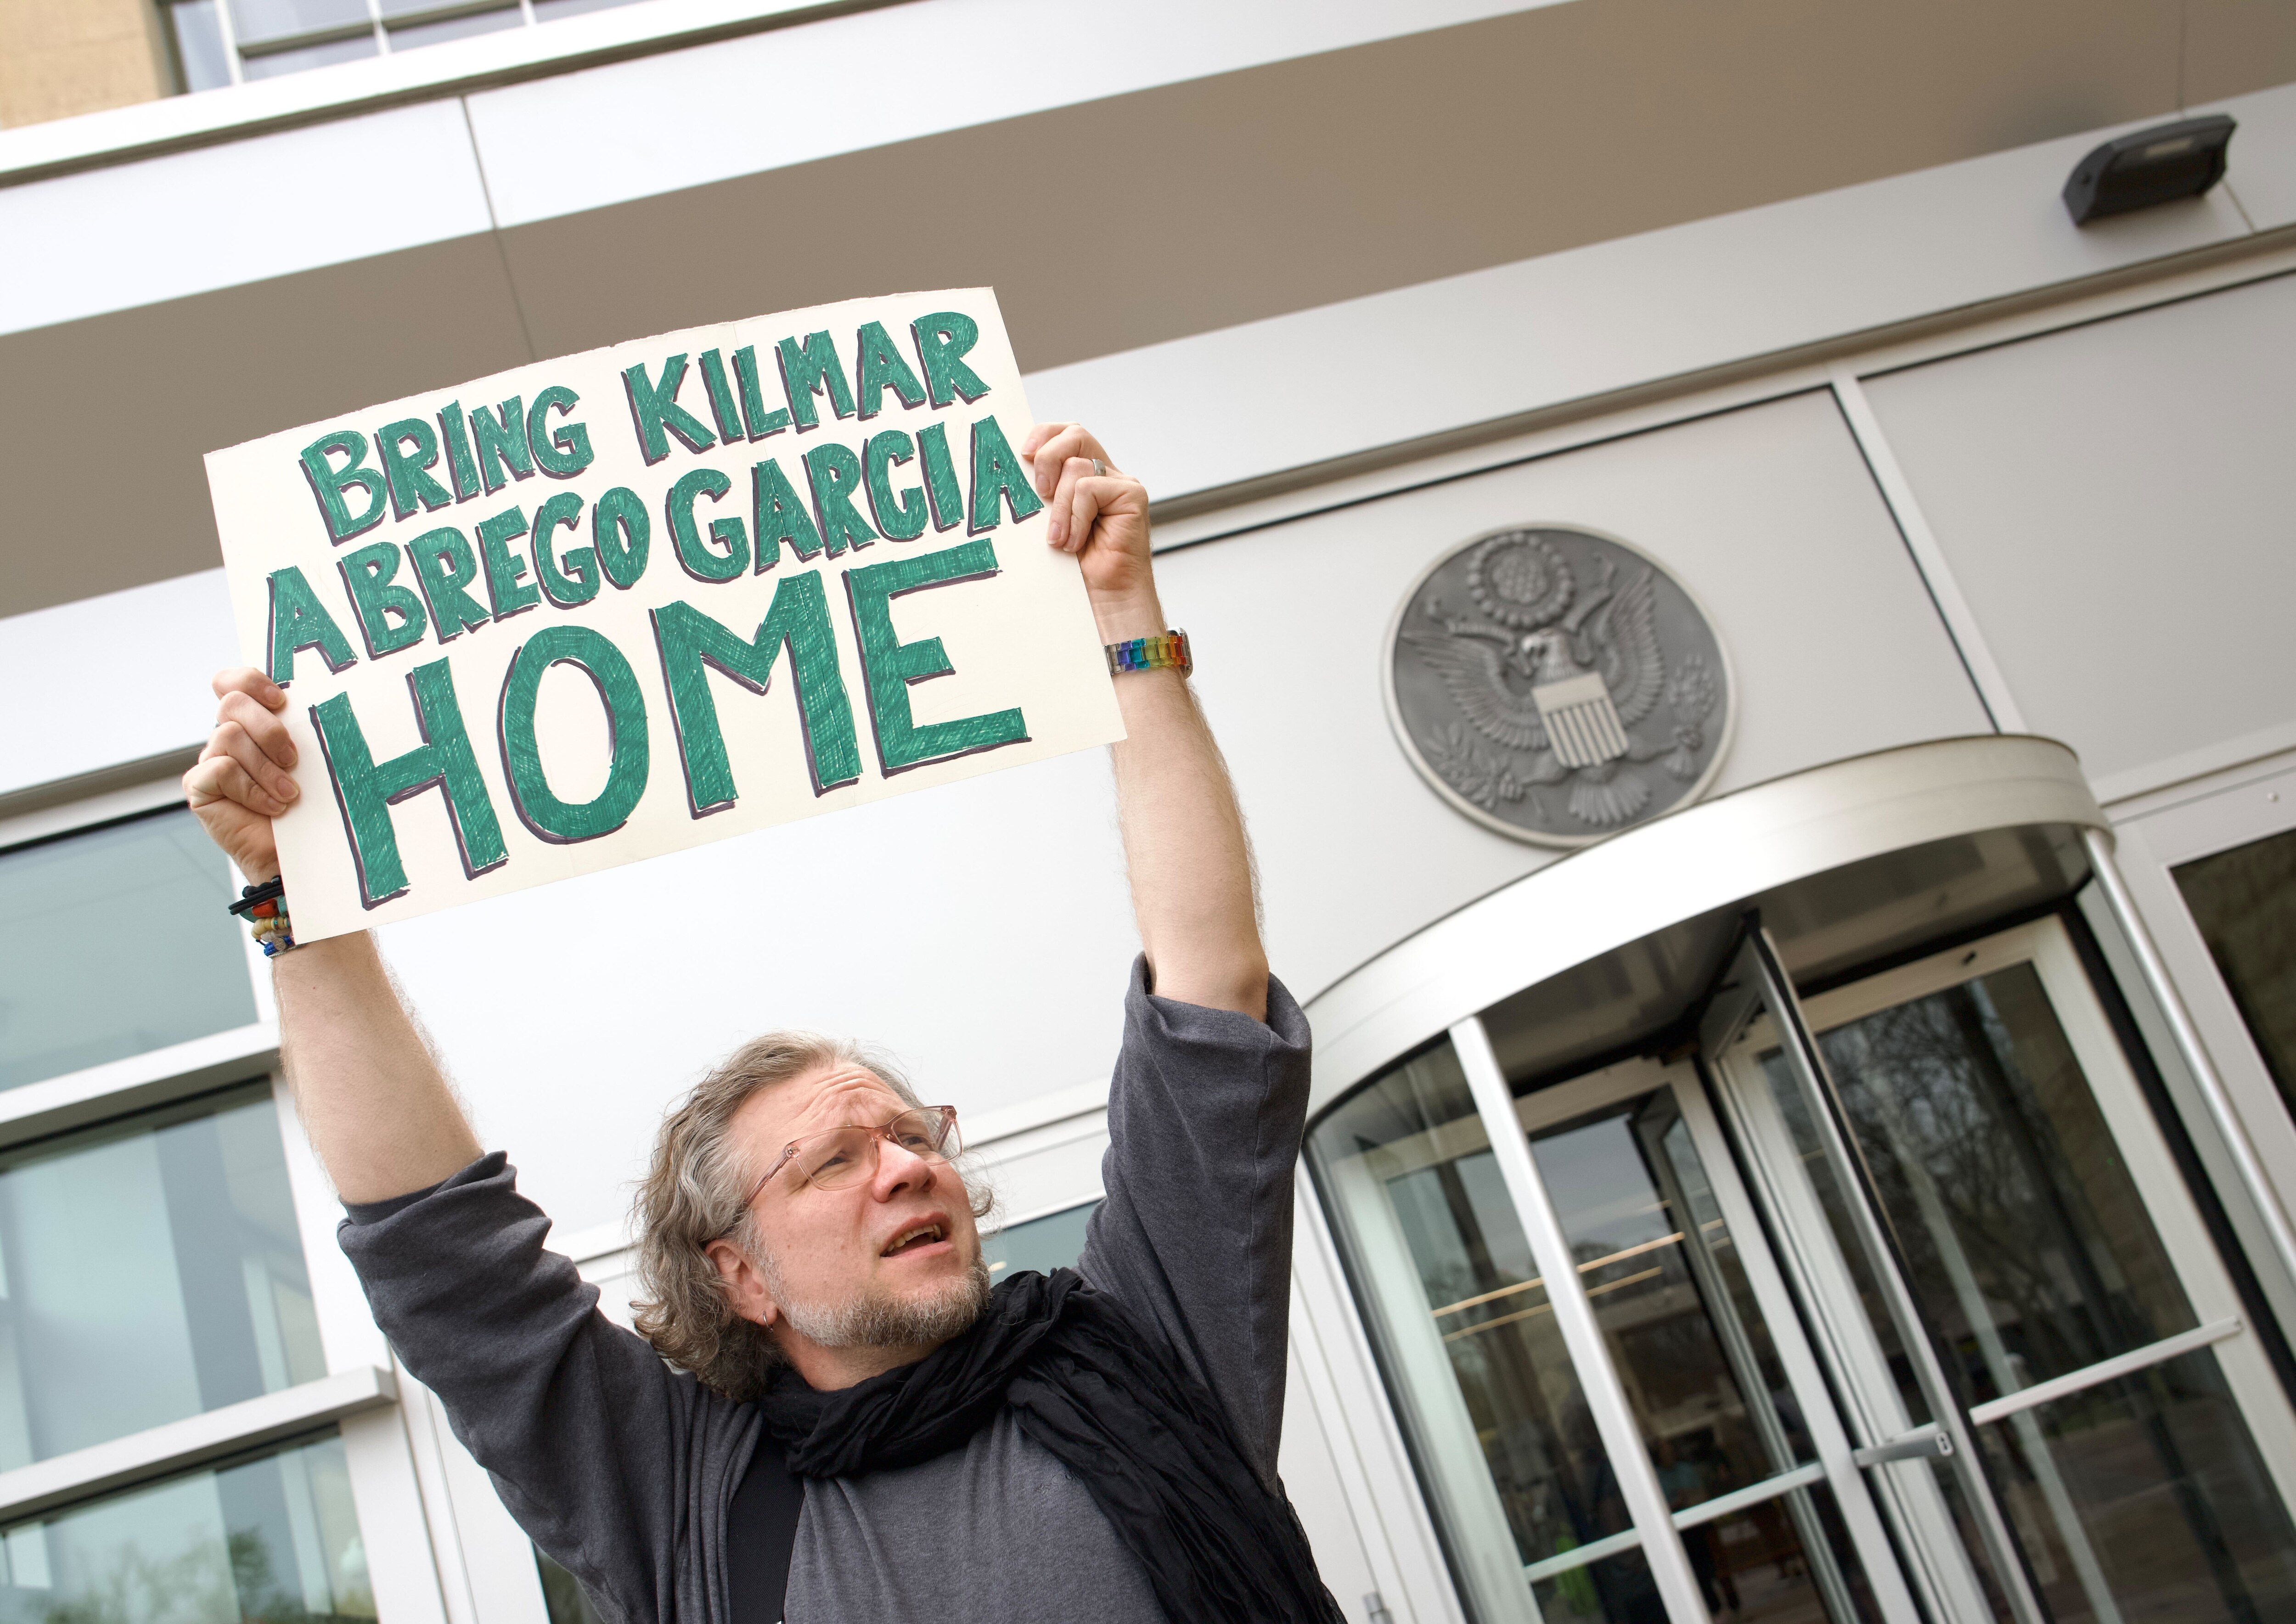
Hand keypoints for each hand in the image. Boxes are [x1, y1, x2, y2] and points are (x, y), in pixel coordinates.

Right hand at [182, 668, 298, 882]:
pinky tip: (272, 808)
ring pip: (229, 735)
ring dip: (266, 768)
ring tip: (289, 794)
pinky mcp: (199, 787)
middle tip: (293, 759)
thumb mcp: (313, 760)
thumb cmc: (313, 804)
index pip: (233, 682)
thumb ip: (302, 730)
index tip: (282, 700)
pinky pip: (220, 769)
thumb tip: (320, 700)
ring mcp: (210, 761)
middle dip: (269, 729)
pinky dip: (252, 789)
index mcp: (253, 723)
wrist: (302, 854)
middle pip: (232, 703)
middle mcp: (227, 738)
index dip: (250, 680)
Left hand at [1021, 423, 1159, 638]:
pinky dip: (1075, 518)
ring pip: (1076, 468)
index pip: (1065, 434)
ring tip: (1059, 540)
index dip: (1044, 434)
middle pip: (1075, 434)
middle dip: (1048, 456)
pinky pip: (1089, 489)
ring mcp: (1121, 483)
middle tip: (1040, 492)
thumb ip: (1042, 494)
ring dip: (1059, 508)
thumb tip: (1017, 468)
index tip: (1023, 455)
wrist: (1103, 600)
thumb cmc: (1074, 568)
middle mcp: (1105, 474)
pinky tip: (1075, 543)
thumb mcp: (1047, 522)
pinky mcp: (1132, 496)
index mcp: (1084, 475)